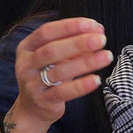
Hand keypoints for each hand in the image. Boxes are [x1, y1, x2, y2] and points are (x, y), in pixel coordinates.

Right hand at [9, 18, 111, 132]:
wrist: (33, 108)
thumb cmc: (48, 74)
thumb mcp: (59, 56)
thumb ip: (75, 42)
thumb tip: (98, 29)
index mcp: (27, 47)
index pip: (46, 32)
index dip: (69, 26)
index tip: (92, 24)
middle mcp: (26, 64)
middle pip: (51, 50)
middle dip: (78, 43)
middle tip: (101, 40)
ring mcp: (31, 83)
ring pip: (59, 71)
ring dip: (85, 62)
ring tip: (106, 56)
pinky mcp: (42, 101)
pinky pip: (62, 92)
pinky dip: (81, 86)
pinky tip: (96, 80)